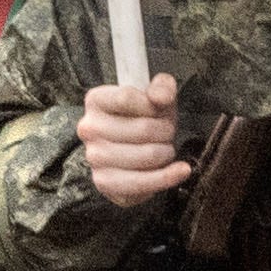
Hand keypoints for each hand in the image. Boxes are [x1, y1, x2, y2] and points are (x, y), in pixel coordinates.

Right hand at [78, 75, 189, 205]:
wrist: (133, 153)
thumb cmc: (144, 120)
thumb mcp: (156, 97)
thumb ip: (162, 88)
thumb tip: (160, 97)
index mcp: (96, 101)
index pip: (126, 97)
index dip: (152, 105)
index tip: (159, 109)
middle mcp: (89, 128)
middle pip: (142, 129)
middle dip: (165, 132)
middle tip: (165, 133)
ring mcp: (95, 157)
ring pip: (147, 155)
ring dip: (166, 153)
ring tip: (164, 149)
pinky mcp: (105, 182)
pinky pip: (142, 182)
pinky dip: (167, 177)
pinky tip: (181, 170)